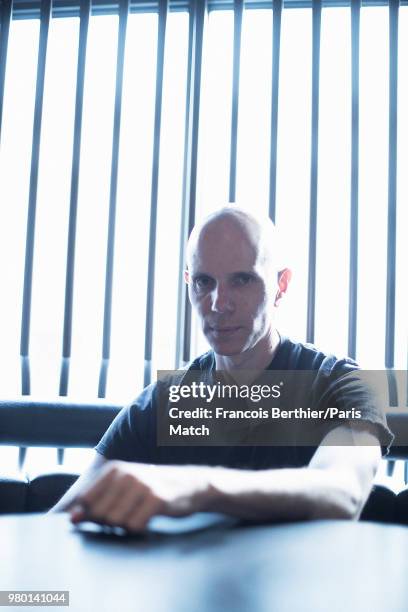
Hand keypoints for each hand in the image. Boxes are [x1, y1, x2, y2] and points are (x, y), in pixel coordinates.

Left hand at [68, 460, 211, 530]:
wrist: (191, 485)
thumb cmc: (152, 490)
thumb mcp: (123, 491)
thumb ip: (95, 504)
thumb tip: (71, 518)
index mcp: (114, 469)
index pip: (86, 500)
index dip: (95, 512)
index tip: (114, 508)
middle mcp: (126, 474)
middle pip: (100, 514)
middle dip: (112, 520)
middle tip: (131, 510)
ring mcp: (142, 485)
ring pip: (116, 522)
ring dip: (127, 524)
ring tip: (140, 512)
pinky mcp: (156, 499)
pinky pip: (134, 526)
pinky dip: (141, 527)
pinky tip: (151, 516)